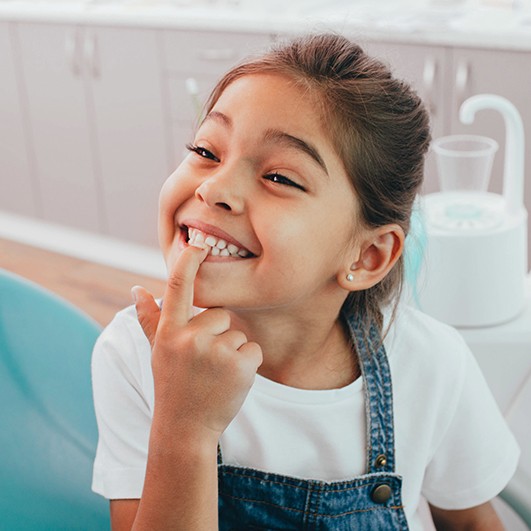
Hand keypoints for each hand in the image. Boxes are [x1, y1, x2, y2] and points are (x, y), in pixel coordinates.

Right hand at [132, 245, 262, 440]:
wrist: (185, 429)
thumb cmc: (172, 385)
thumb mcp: (157, 352)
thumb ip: (149, 319)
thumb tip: (137, 289)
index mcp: (169, 332)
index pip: (177, 287)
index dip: (188, 261)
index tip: (198, 242)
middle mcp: (190, 338)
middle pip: (220, 314)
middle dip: (218, 334)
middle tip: (204, 363)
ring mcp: (215, 352)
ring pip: (238, 333)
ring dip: (232, 351)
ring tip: (215, 375)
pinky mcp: (240, 365)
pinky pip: (253, 349)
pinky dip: (247, 364)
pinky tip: (230, 381)